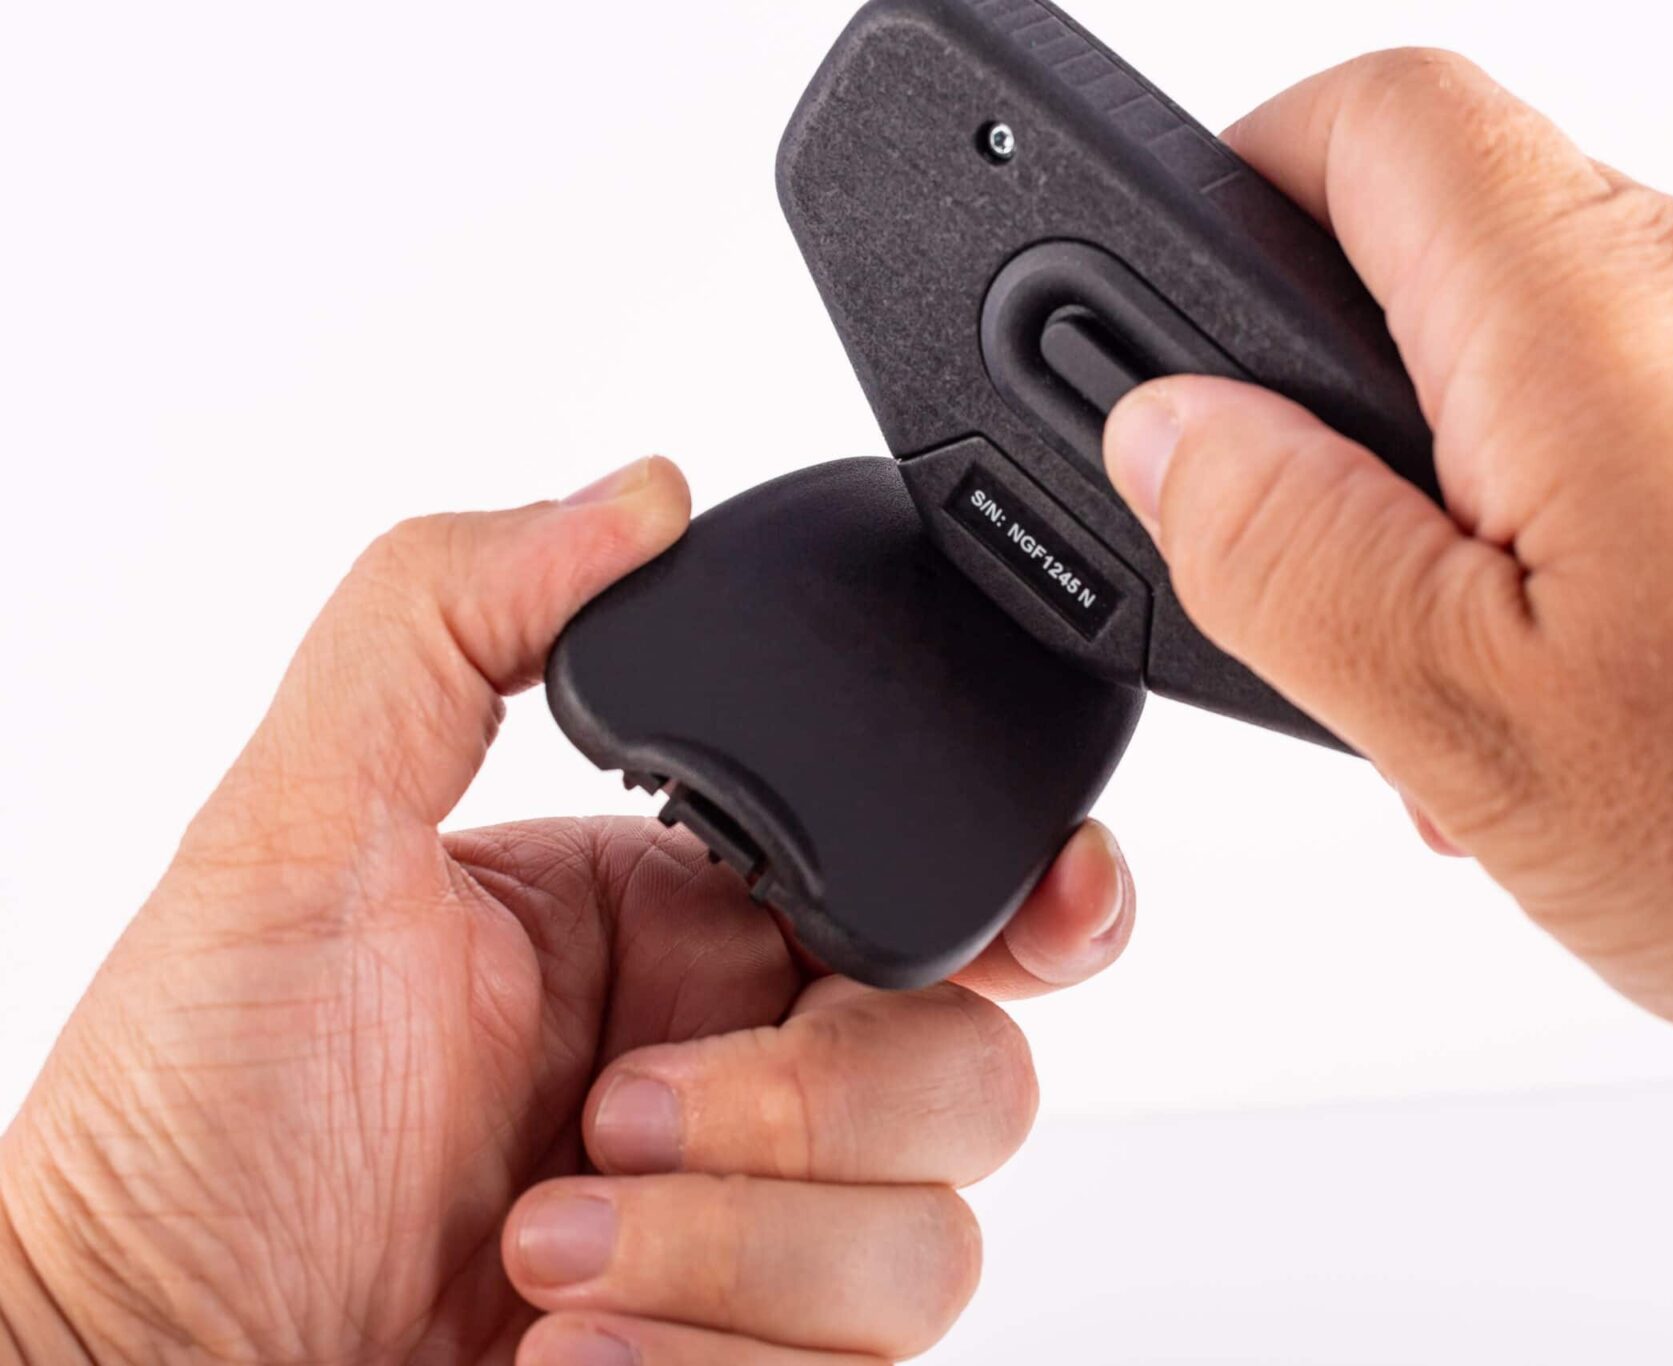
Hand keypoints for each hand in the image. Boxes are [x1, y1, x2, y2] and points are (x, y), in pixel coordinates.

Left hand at [0, 459, 1135, 1363]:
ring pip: (936, 1240)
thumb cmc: (188, 1129)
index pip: (923, 890)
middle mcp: (738, 1077)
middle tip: (623, 1111)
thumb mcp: (295, 832)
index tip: (1047, 912)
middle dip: (815, 1103)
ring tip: (548, 1247)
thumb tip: (637, 491)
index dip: (1029, 898)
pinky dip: (717, 1357)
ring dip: (742, 1247)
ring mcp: (751, 1241)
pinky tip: (573, 1344)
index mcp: (674, 925)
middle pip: (973, 1067)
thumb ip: (451, 620)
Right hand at [1104, 51, 1672, 1104]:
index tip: (1168, 343)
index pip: (1366, 115)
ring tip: (1430, 682)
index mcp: (1580, 315)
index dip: (1224, 186)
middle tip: (1291, 574)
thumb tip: (1165, 434)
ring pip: (1512, 356)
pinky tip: (1549, 701)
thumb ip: (1289, 552)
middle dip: (1311, 392)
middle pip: (1427, 235)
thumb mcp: (1478, 719)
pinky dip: (1534, 540)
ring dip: (1423, 497)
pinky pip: (1614, 434)